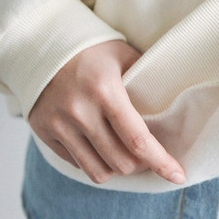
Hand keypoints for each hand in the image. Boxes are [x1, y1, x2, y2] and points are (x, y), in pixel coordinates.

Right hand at [28, 40, 185, 185]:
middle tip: (147, 155)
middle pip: (121, 163)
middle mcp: (80, 111)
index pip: (138, 141)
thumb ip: (147, 81)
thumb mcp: (123, 56)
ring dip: (117, 169)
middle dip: (141, 165)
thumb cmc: (91, 50)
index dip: (161, 163)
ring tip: (124, 155)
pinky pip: (77, 164)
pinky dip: (94, 161)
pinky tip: (100, 146)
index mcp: (105, 91)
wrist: (41, 42)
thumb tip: (173, 108)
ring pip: (98, 172)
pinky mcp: (44, 132)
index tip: (178, 176)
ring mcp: (58, 124)